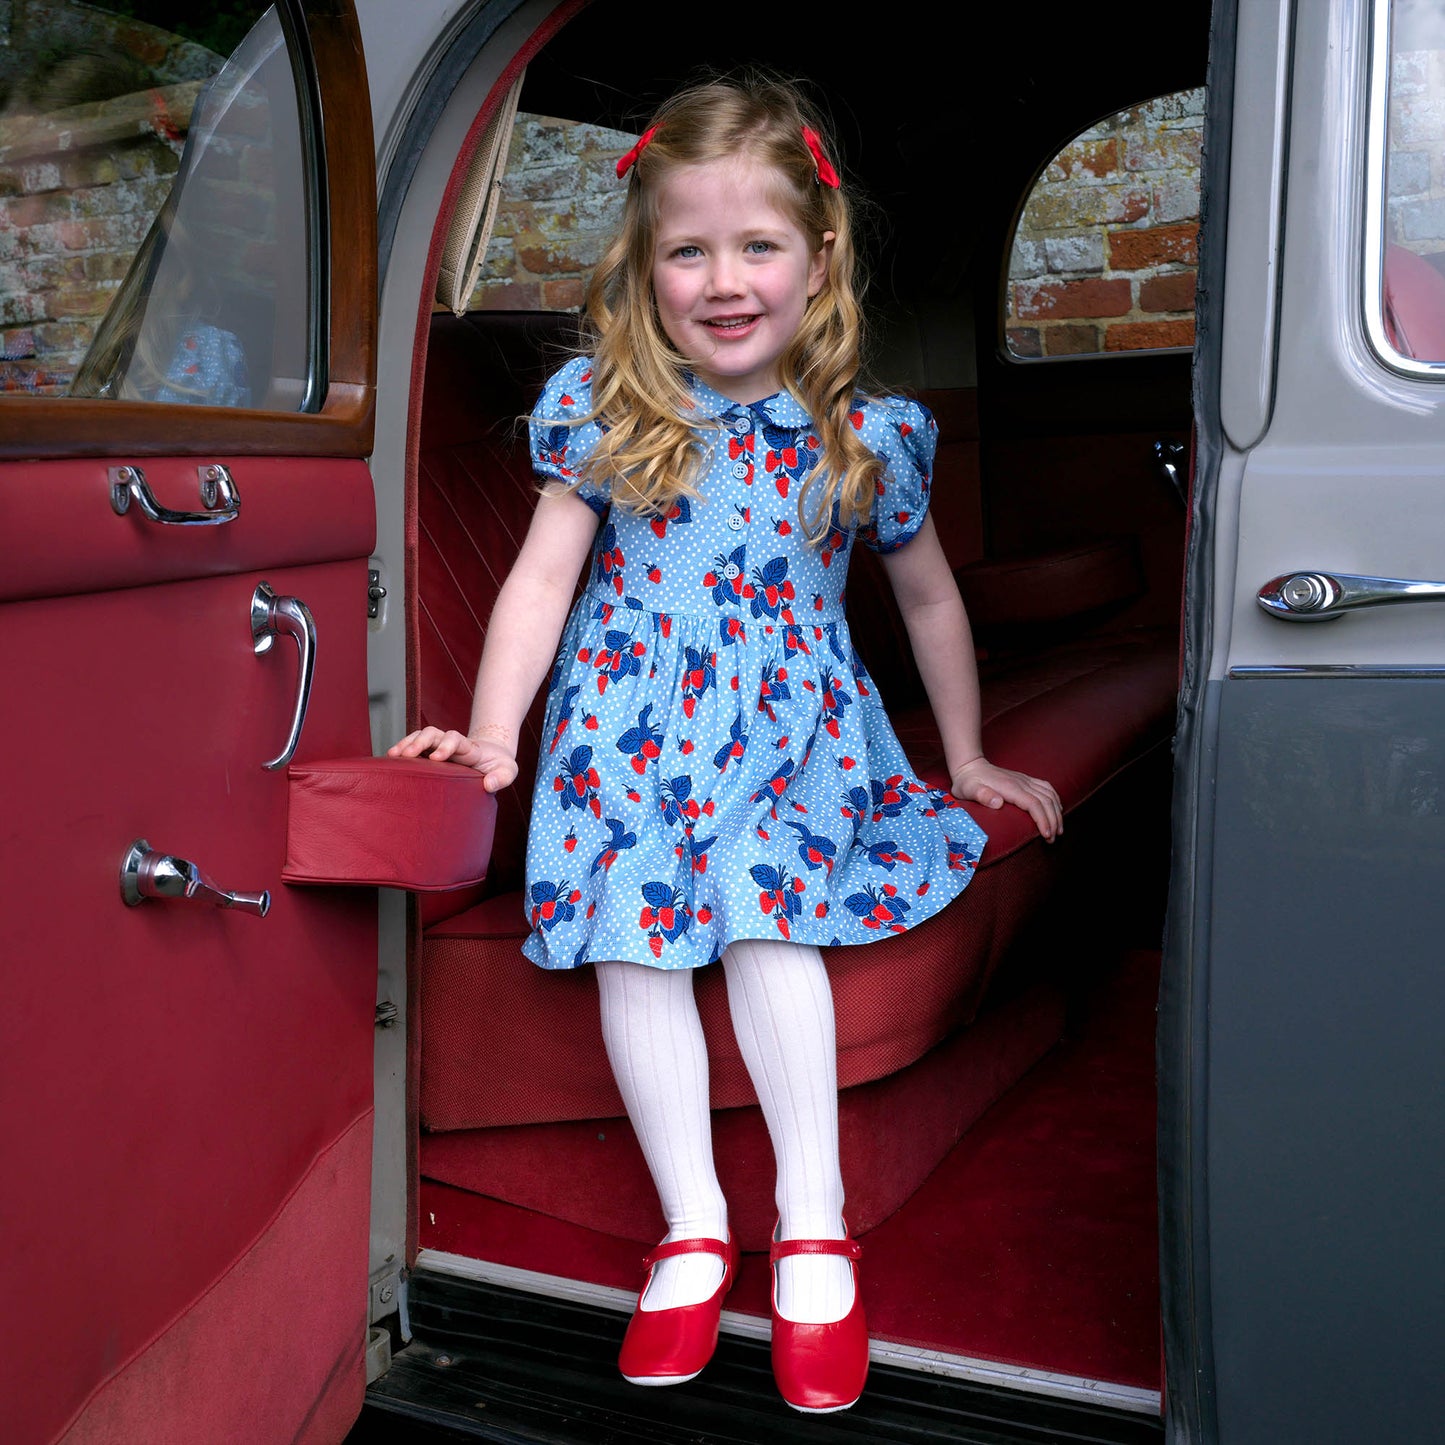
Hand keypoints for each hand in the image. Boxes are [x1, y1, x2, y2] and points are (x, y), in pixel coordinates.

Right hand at [387, 727, 518, 792]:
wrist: (489, 757)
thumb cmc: (497, 765)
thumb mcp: (508, 770)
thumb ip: (502, 777)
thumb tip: (489, 785)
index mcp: (468, 748)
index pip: (455, 740)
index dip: (446, 746)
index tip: (437, 758)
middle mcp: (450, 743)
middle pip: (432, 733)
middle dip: (420, 741)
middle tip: (407, 755)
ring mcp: (436, 746)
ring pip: (419, 736)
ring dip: (406, 743)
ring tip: (392, 756)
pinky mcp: (427, 753)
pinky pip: (412, 747)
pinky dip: (401, 750)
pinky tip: (389, 760)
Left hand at [951, 756, 1062, 841]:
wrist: (970, 766)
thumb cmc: (967, 782)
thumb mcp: (968, 789)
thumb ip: (982, 795)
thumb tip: (998, 802)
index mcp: (1010, 787)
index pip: (1034, 804)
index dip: (1043, 819)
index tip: (1046, 835)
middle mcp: (1021, 783)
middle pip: (1046, 801)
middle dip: (1053, 821)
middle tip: (1052, 839)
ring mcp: (1025, 780)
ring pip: (1049, 795)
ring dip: (1057, 812)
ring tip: (1058, 830)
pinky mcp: (1025, 780)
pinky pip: (1047, 788)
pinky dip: (1055, 800)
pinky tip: (1057, 810)